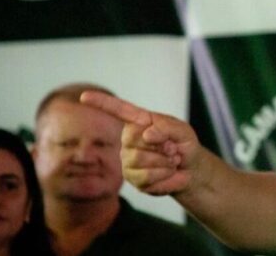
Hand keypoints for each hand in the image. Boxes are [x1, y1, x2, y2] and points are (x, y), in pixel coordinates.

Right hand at [79, 91, 201, 195]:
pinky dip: (165, 174)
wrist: (191, 168)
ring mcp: (128, 160)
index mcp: (139, 122)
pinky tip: (168, 171)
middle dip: (161, 144)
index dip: (101, 103)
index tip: (84, 96)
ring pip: (139, 158)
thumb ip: (166, 127)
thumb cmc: (184, 144)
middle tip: (172, 148)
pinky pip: (147, 176)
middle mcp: (128, 140)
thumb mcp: (182, 130)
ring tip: (171, 160)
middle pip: (134, 138)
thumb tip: (146, 134)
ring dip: (164, 160)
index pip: (119, 110)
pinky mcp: (132, 178)